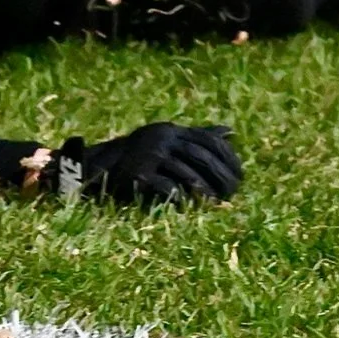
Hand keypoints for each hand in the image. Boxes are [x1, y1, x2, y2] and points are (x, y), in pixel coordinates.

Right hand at [54, 124, 241, 206]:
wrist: (98, 168)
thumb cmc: (141, 158)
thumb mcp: (168, 143)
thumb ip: (197, 137)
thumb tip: (230, 132)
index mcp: (172, 130)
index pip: (208, 141)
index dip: (228, 159)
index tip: (240, 177)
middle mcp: (161, 137)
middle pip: (201, 156)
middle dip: (221, 176)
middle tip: (233, 193)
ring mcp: (148, 154)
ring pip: (186, 173)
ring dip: (205, 190)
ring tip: (217, 204)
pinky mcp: (137, 173)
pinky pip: (166, 187)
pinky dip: (181, 198)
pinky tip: (193, 207)